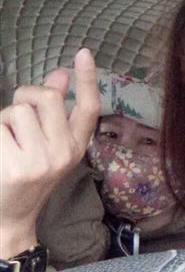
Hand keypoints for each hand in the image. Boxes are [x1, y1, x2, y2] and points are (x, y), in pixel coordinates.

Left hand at [0, 49, 99, 254]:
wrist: (8, 219)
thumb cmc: (24, 177)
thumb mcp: (47, 146)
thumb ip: (54, 111)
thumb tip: (59, 76)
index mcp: (75, 147)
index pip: (88, 108)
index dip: (87, 79)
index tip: (83, 53)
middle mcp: (64, 153)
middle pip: (48, 97)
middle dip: (26, 96)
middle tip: (17, 115)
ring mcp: (41, 161)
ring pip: (18, 111)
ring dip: (4, 120)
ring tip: (6, 143)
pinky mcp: (17, 166)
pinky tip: (0, 154)